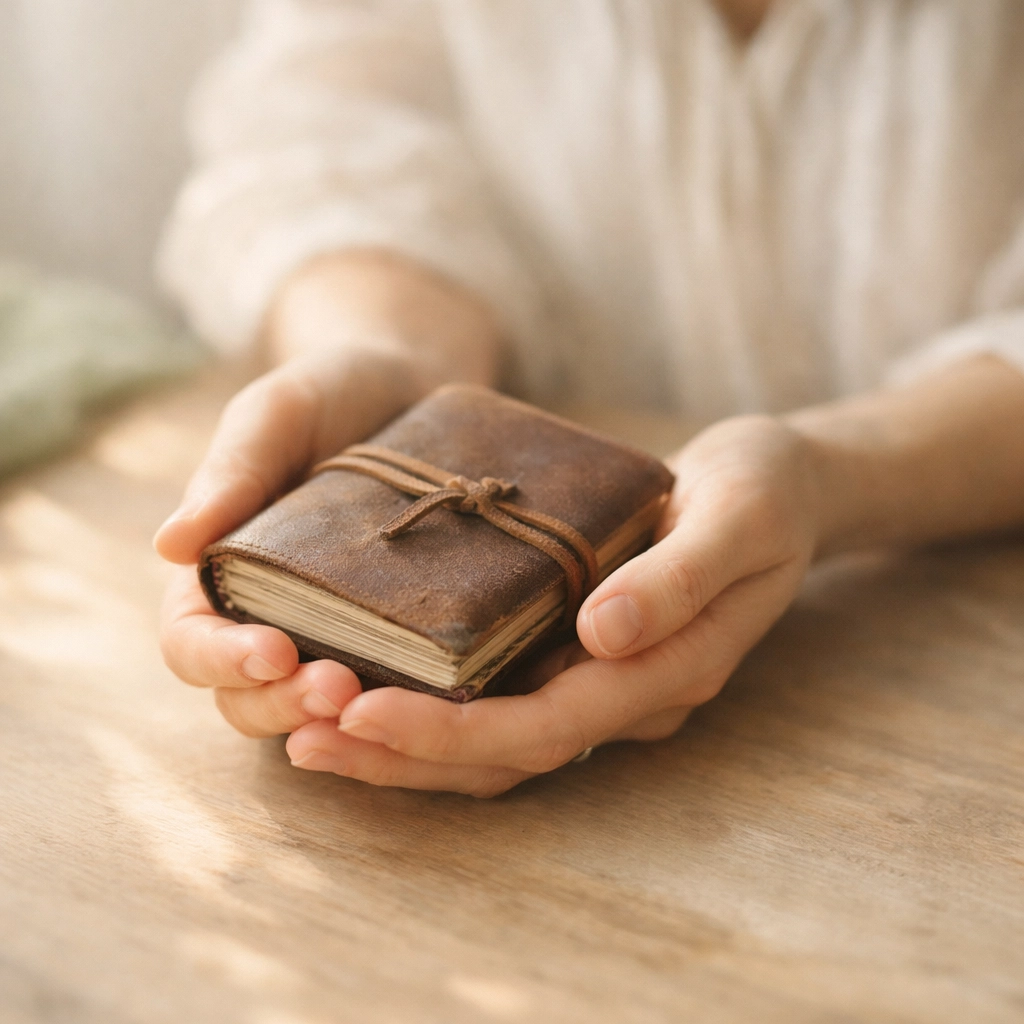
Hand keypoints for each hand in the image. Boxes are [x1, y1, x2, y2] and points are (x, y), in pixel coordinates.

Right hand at [156, 252, 499, 737]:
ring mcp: (331, 632)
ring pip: (308, 708)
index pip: (192, 640)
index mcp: (218, 574)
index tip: (272, 651)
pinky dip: (392, 707)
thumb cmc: (329, 393)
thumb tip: (168, 545)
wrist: (409, 387)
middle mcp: (266, 615)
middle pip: (246, 694)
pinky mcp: (391, 636)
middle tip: (338, 688)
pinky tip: (426, 702)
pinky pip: (382, 688)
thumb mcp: (276, 416)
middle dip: (283, 702)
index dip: (221, 659)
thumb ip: (232, 472)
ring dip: (332, 718)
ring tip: (375, 702)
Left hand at [284, 414, 824, 795]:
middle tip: (304, 738)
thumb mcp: (739, 515)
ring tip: (311, 730)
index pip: (552, 724)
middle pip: (510, 752)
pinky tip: (369, 687)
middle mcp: (630, 692)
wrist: (781, 487)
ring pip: (497, 740)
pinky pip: (500, 698)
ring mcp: (604, 679)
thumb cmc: (763, 489)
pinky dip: (433, 706)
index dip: (456, 731)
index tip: (364, 715)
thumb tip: (601, 634)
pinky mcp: (578, 653)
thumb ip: (679, 578)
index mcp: (671, 667)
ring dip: (406, 745)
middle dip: (406, 753)